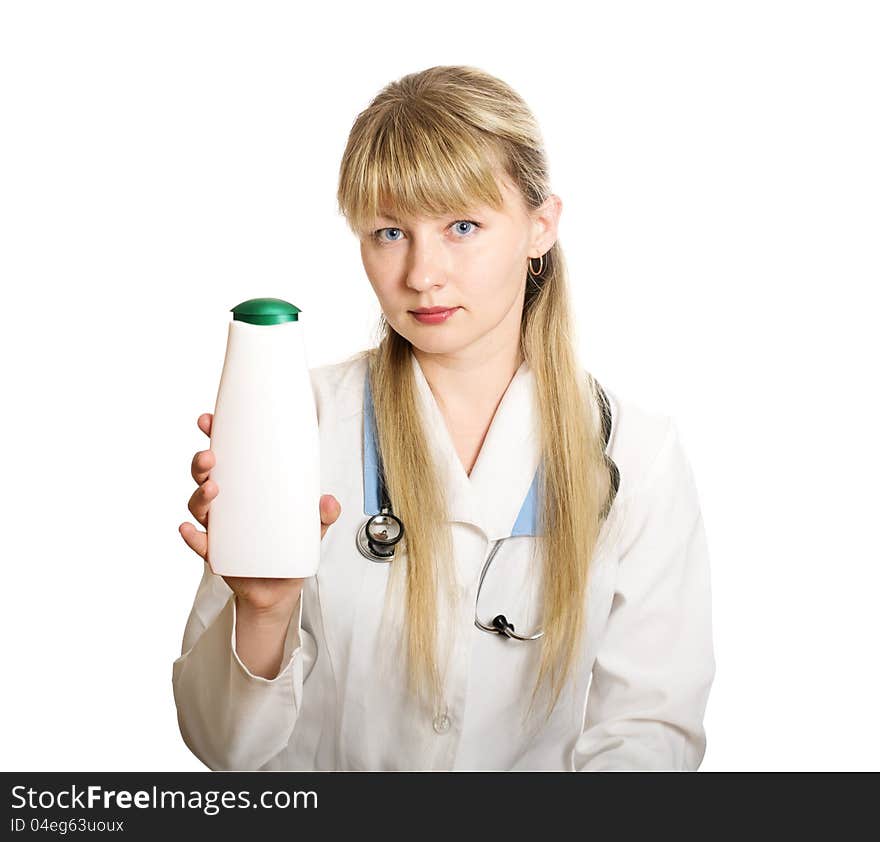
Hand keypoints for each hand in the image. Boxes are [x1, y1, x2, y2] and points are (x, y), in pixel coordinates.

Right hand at [179, 412, 340, 615]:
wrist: (280, 590)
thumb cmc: (289, 547)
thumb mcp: (313, 527)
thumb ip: (323, 514)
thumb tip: (329, 501)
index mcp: (245, 489)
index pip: (227, 457)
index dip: (214, 437)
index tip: (209, 420)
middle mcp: (227, 505)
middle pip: (205, 477)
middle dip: (202, 464)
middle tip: (210, 457)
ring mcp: (219, 529)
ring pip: (200, 507)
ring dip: (199, 495)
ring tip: (212, 489)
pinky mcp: (216, 555)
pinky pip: (198, 544)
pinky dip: (191, 536)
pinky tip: (188, 529)